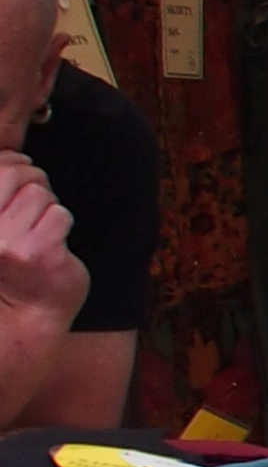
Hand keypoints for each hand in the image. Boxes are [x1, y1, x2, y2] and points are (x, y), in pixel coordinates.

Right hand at [0, 159, 74, 323]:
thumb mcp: (0, 220)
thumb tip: (14, 155)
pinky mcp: (37, 252)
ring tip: (39, 231)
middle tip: (33, 212)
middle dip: (34, 185)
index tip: (16, 190)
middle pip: (18, 174)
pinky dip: (61, 226)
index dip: (14, 166)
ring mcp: (6, 242)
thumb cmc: (12, 260)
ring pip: (41, 194)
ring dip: (47, 209)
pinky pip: (60, 215)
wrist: (27, 311)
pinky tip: (51, 245)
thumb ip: (3, 185)